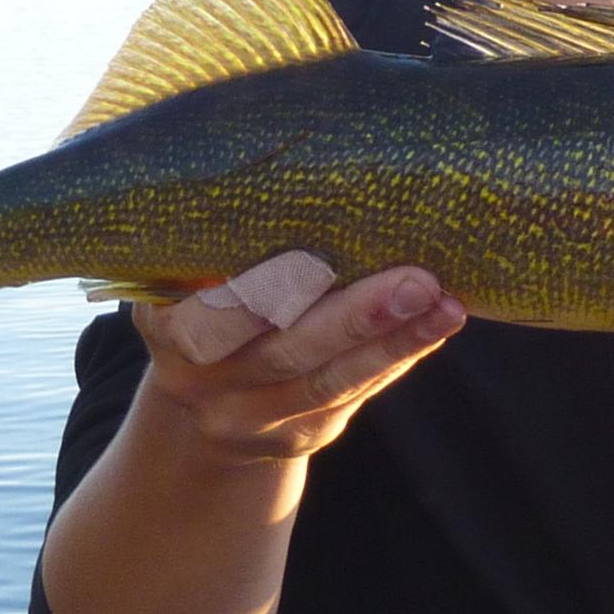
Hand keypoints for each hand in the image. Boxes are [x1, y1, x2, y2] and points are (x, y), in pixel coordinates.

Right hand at [137, 252, 465, 465]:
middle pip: (286, 349)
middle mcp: (199, 379)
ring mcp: (246, 417)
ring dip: (395, 342)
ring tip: (445, 306)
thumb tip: (317, 177)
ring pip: (329, 381)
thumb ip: (229, 248)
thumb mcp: (188, 281)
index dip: (275, 288)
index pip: (222, 312)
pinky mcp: (293, 436)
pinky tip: (434, 326)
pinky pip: (350, 395)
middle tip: (417, 281)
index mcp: (168, 325)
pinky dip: (394, 358)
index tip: (326, 257)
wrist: (196, 409)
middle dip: (356, 317)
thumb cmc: (205, 308)